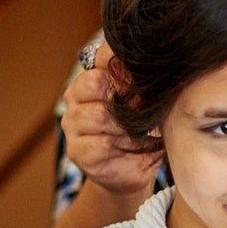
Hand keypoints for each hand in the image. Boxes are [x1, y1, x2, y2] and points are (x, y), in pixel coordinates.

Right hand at [61, 45, 160, 196]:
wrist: (132, 171)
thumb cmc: (140, 131)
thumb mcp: (145, 104)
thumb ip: (141, 85)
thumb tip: (154, 72)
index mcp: (90, 80)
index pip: (101, 57)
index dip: (125, 68)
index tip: (142, 81)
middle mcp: (75, 98)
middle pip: (93, 82)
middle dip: (124, 96)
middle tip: (140, 108)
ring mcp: (72, 125)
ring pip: (98, 115)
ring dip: (123, 125)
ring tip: (135, 132)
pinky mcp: (76, 151)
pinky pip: (101, 143)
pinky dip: (120, 146)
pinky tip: (126, 147)